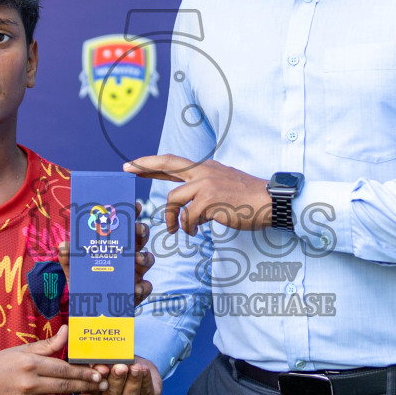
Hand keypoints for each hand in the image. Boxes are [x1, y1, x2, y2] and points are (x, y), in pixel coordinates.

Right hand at [0, 326, 103, 394]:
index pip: (64, 369)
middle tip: (102, 386)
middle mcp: (28, 384)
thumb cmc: (3, 363)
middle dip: (87, 387)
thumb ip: (48, 345)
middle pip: (65, 386)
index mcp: (30, 364)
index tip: (98, 374)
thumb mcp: (23, 350)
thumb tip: (68, 331)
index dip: (83, 373)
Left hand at [57, 199, 154, 305]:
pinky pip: (146, 287)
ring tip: (137, 259)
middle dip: (141, 231)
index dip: (132, 214)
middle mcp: (128, 256)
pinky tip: (136, 288)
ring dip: (145, 256)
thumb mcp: (72, 269)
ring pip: (148, 260)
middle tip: (138, 229)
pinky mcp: (137, 292)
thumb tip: (63, 245)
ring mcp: (134, 273)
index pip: (125, 226)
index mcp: (115, 245)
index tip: (134, 206)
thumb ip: (67, 257)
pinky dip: (143, 287)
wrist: (86, 308)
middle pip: (140, 239)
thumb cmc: (83, 282)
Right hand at [91, 357, 161, 394]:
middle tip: (120, 368)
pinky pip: (146, 393)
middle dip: (117, 380)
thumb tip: (100, 365)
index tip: (103, 369)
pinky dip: (146, 380)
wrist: (137, 367)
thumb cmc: (116, 364)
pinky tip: (145, 369)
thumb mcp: (105, 363)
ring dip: (133, 380)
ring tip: (135, 367)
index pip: (93, 391)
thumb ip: (100, 365)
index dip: (98, 381)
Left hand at [125, 155, 270, 235]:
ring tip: (178, 229)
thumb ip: (203, 190)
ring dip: (171, 218)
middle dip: (144, 165)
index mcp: (205, 168)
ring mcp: (206, 184)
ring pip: (173, 199)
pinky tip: (195, 232)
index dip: (151, 163)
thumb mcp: (223, 185)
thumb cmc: (248, 198)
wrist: (269, 201)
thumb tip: (188, 205)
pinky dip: (188, 227)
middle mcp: (203, 172)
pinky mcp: (210, 201)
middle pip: (167, 164)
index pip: (173, 162)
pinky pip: (188, 217)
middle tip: (127, 169)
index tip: (132, 164)